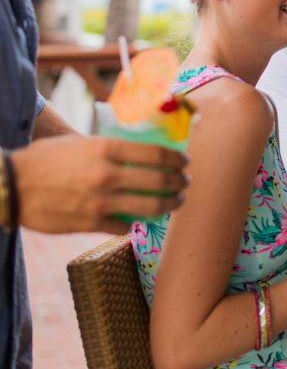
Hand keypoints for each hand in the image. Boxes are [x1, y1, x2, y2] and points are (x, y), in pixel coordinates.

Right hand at [12, 135, 188, 233]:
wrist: (11, 186)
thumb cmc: (45, 160)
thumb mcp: (79, 143)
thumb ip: (108, 148)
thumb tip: (136, 152)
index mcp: (106, 148)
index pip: (155, 153)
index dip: (176, 159)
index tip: (184, 162)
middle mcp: (108, 174)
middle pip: (159, 180)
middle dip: (179, 183)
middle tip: (186, 184)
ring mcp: (101, 200)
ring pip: (150, 206)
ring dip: (169, 204)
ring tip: (176, 202)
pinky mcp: (91, 222)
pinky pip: (125, 225)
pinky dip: (135, 222)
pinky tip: (139, 218)